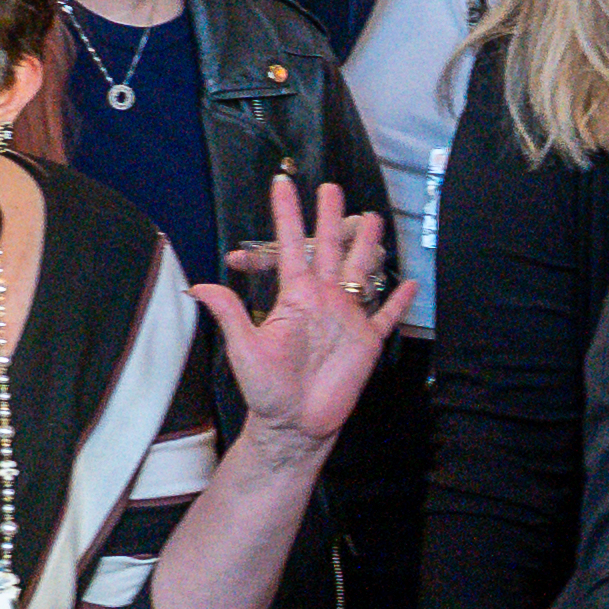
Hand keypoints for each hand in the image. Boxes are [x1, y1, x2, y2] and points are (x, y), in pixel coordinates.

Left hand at [190, 175, 414, 452]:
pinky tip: (411, 284)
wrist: (295, 423)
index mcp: (294, 297)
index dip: (288, 216)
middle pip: (329, 249)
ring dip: (367, 246)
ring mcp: (347, 319)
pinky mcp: (367, 342)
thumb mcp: (244, 350)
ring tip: (373, 218)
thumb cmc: (266, 389)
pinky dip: (399, 301)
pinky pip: (386, 316)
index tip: (283, 185)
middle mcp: (322, 300)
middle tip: (332, 187)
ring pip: (360, 273)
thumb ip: (229, 314)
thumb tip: (197, 286)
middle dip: (330, 217)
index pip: (290, 247)